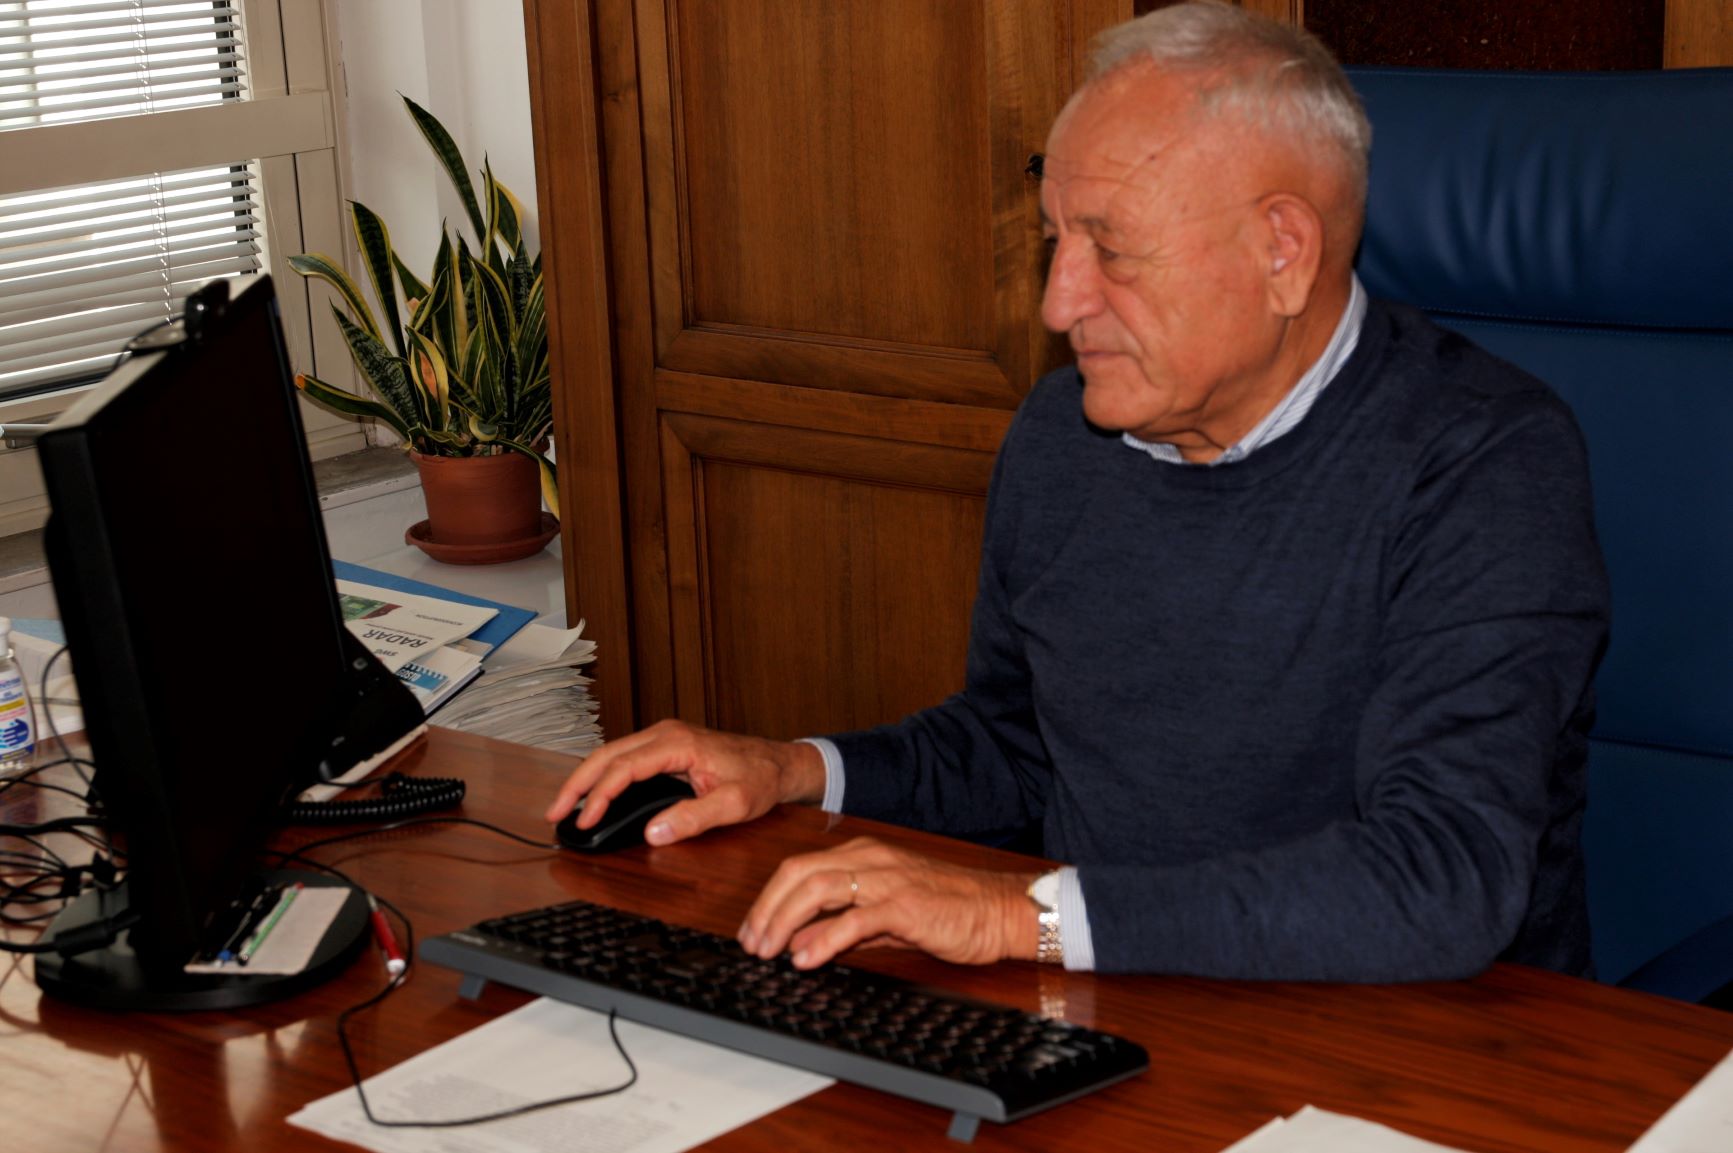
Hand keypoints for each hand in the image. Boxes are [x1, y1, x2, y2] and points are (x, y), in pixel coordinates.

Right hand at [544, 719, 825, 846]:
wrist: (779, 764)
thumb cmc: (760, 779)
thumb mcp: (733, 804)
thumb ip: (693, 818)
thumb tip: (653, 832)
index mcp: (677, 743)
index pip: (623, 767)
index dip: (599, 796)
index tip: (584, 822)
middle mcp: (665, 733)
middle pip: (607, 755)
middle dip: (577, 784)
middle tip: (554, 813)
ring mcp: (664, 737)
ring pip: (612, 754)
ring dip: (586, 779)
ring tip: (565, 806)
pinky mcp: (666, 746)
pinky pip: (625, 757)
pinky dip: (604, 775)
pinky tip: (593, 794)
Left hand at [738, 836, 1038, 968]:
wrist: (1000, 909)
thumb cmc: (948, 910)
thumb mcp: (886, 916)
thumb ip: (843, 922)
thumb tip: (799, 940)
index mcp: (864, 855)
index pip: (799, 868)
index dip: (769, 898)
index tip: (752, 929)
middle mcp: (870, 859)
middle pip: (799, 874)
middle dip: (767, 909)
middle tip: (752, 944)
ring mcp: (887, 879)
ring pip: (818, 888)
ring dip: (784, 921)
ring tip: (769, 951)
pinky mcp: (905, 904)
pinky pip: (854, 918)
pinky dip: (824, 938)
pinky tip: (806, 958)